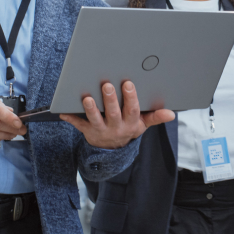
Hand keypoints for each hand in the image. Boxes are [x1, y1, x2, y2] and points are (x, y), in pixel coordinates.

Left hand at [60, 81, 174, 148]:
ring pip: (95, 119)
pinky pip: (78, 125)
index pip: (132, 110)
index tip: (128, 84)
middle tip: (107, 85)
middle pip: (113, 113)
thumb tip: (171, 114)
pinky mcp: (87, 131)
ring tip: (87, 98)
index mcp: (130, 123)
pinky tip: (62, 111)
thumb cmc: (128, 128)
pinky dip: (70, 118)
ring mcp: (101, 130)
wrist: (112, 149)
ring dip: (90, 109)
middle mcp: (115, 127)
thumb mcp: (142, 124)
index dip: (131, 98)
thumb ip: (155, 117)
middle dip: (110, 99)